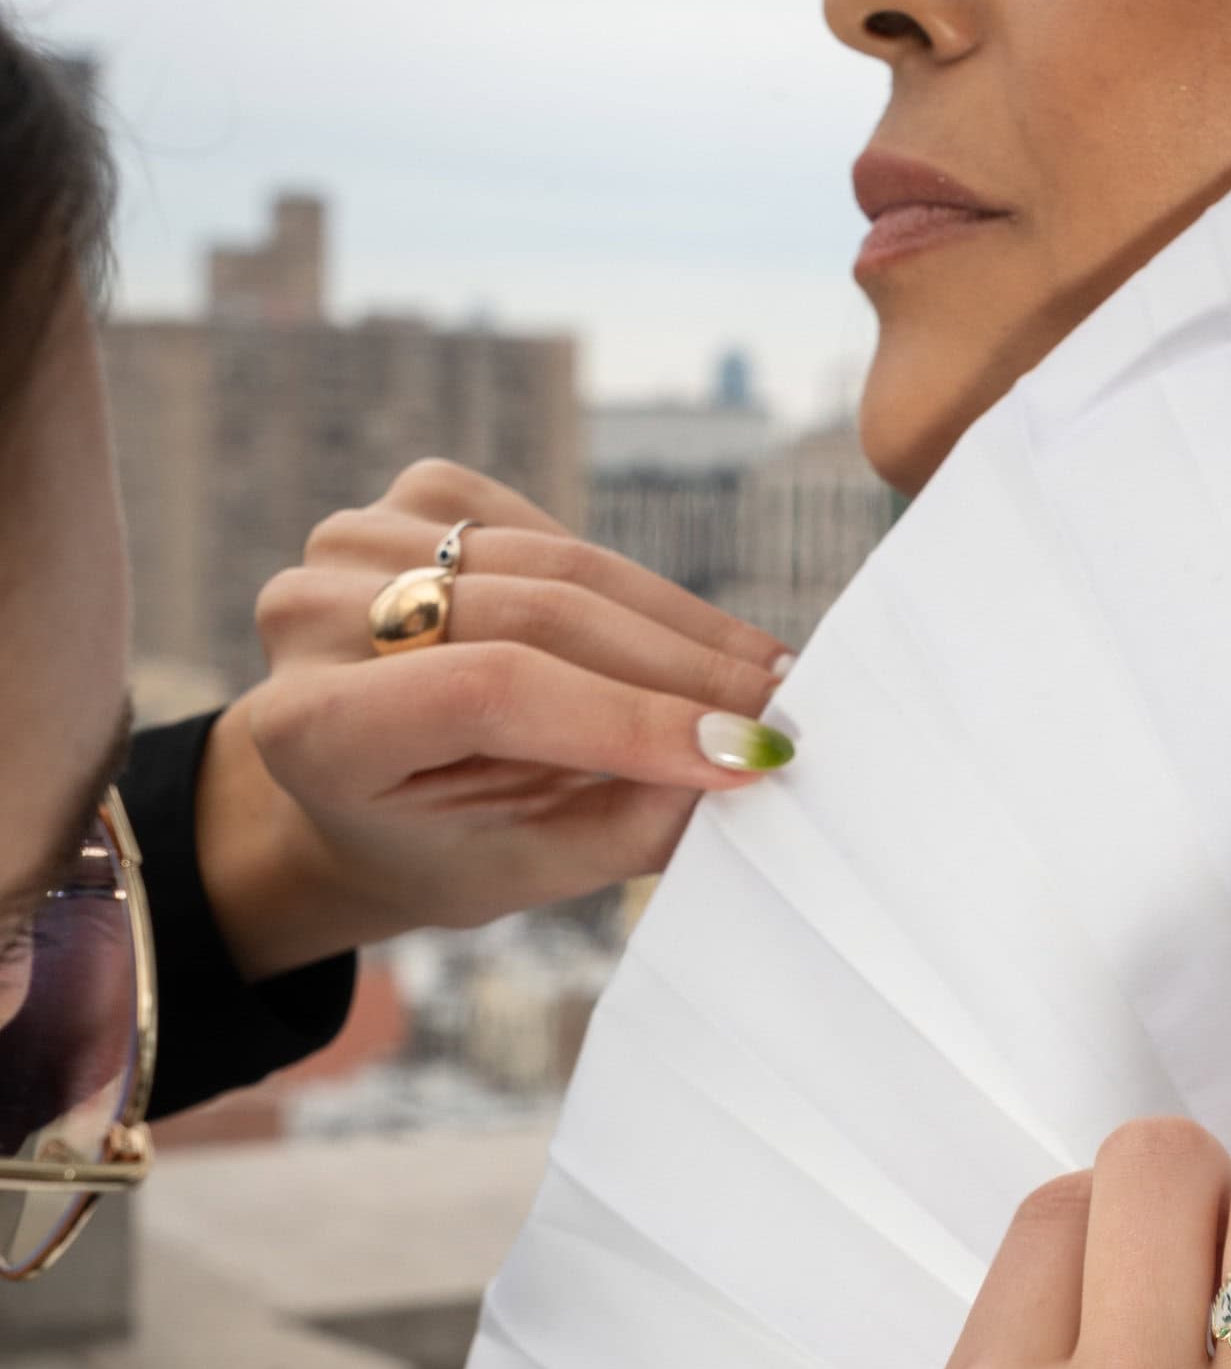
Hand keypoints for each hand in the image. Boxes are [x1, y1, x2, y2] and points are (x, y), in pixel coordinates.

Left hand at [194, 459, 795, 979]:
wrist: (357, 794)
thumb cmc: (435, 847)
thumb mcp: (520, 870)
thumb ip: (623, 825)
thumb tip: (738, 764)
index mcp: (310, 726)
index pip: (489, 691)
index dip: (628, 717)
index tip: (742, 753)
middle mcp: (311, 615)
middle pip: (536, 618)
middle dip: (679, 671)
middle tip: (780, 712)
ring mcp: (357, 539)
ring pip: (561, 568)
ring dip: (678, 628)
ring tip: (764, 677)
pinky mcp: (415, 498)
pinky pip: (560, 538)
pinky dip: (633, 594)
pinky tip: (684, 644)